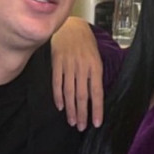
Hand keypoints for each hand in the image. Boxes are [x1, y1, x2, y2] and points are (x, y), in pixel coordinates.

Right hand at [51, 16, 103, 130]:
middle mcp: (82, 67)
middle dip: (82, 113)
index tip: (96, 123)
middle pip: (82, 95)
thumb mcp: (96, 57)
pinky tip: (60, 107)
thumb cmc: (86, 44)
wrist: (72, 26)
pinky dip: (58, 96)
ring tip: (72, 122)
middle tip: (81, 127)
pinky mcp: (57, 63)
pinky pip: (57, 82)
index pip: (97, 92)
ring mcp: (69, 65)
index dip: (97, 108)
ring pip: (69, 92)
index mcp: (95, 66)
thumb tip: (95, 97)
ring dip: (70, 109)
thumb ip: (95, 76)